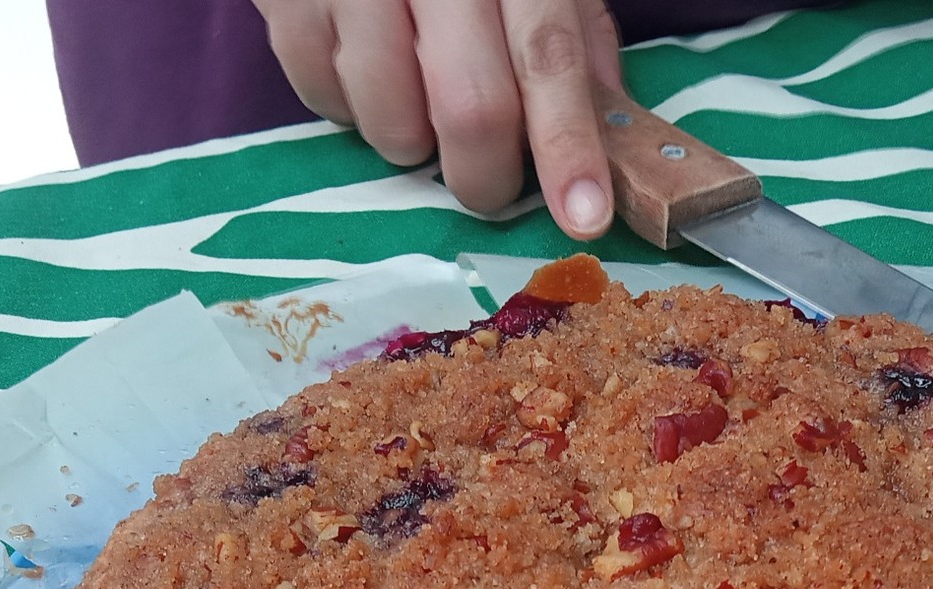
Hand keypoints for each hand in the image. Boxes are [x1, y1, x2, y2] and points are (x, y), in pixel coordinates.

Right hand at [251, 0, 623, 239]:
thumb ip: (572, 29)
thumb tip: (609, 122)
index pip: (547, 56)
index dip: (567, 144)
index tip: (583, 215)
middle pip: (470, 109)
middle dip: (485, 178)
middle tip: (487, 182)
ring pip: (391, 121)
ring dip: (411, 142)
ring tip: (413, 98)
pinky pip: (324, 101)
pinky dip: (350, 110)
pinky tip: (363, 69)